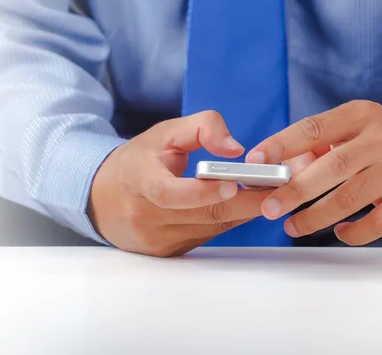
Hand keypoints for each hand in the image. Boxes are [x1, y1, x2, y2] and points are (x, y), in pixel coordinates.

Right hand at [89, 111, 271, 256]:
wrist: (103, 198)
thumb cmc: (139, 161)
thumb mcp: (164, 133)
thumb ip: (202, 128)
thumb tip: (235, 149)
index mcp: (140, 182)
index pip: (169, 194)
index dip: (203, 192)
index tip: (233, 184)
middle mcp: (146, 216)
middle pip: (203, 215)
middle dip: (245, 202)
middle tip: (278, 187)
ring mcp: (157, 239)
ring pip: (212, 228)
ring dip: (243, 211)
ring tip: (270, 192)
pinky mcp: (168, 252)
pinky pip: (207, 237)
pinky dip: (229, 220)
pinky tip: (244, 205)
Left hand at [245, 100, 381, 245]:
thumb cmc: (372, 138)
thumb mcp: (346, 128)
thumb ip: (313, 146)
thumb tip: (278, 171)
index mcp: (357, 116)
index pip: (313, 128)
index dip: (281, 145)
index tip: (255, 161)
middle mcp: (380, 139)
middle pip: (333, 167)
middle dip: (295, 191)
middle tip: (268, 208)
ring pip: (351, 198)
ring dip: (315, 217)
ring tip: (291, 226)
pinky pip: (378, 223)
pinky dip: (353, 232)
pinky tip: (338, 231)